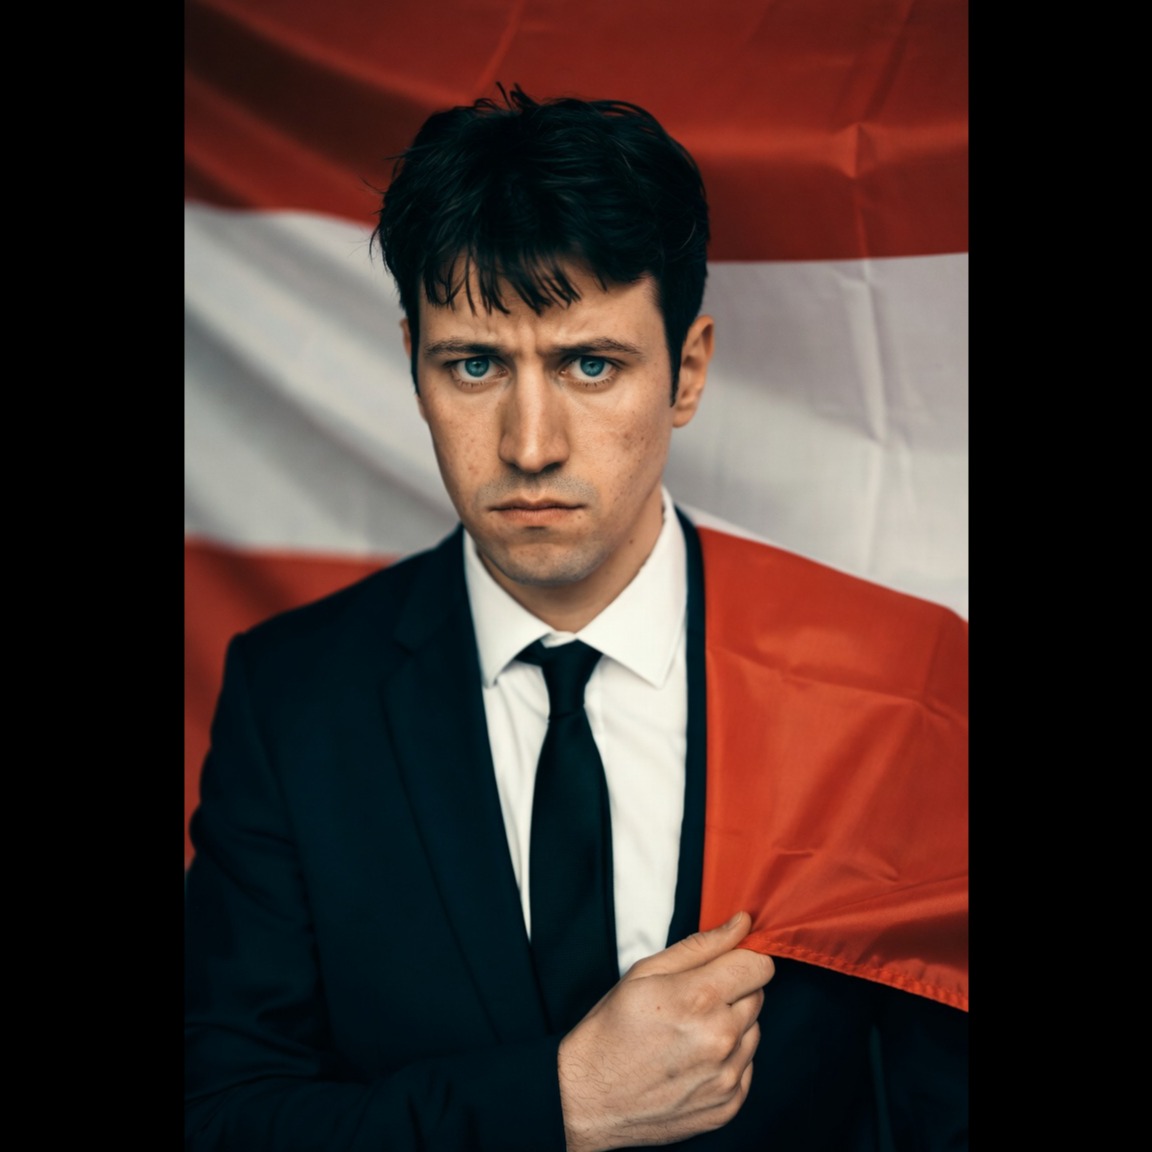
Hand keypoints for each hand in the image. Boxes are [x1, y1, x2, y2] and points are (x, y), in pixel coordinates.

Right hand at [557, 911, 774, 1150]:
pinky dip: (727, 1060)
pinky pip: (746, 1067)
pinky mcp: (727, 1106)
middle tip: (693, 1001)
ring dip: (732, 1026)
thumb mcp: (645, 973)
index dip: (743, 959)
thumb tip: (741, 924)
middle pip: (758, 996)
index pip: (759, 966)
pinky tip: (693, 1060)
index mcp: (700, 998)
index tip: (726, 963)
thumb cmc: (611, 1029)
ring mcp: (726, 1077)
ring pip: (753, 1031)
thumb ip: (700, 946)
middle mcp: (720, 1038)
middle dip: (733, 991)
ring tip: (689, 1033)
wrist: (587, 1098)